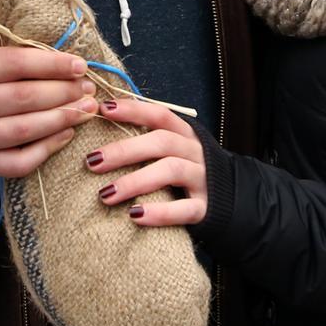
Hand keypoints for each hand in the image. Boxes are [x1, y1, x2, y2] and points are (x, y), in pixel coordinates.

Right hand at [0, 45, 97, 177]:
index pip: (14, 63)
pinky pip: (17, 162)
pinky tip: (65, 134)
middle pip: (22, 98)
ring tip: (85, 110)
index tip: (79, 66)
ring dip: (62, 119)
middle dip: (63, 93)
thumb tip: (68, 65)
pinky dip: (46, 149)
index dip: (51, 64)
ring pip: (23, 131)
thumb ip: (14, 59)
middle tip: (87, 89)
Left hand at [87, 98, 207, 226]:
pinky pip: (185, 209)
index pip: (160, 115)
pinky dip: (159, 212)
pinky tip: (135, 216)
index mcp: (185, 135)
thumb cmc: (189, 172)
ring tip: (106, 195)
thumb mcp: (175, 151)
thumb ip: (148, 140)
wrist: (233, 203)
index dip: (134, 110)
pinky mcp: (206, 208)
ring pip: (170, 171)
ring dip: (135, 181)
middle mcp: (195, 152)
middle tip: (92, 161)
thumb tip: (104, 124)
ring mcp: (203, 179)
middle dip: (124, 150)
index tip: (104, 109)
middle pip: (161, 142)